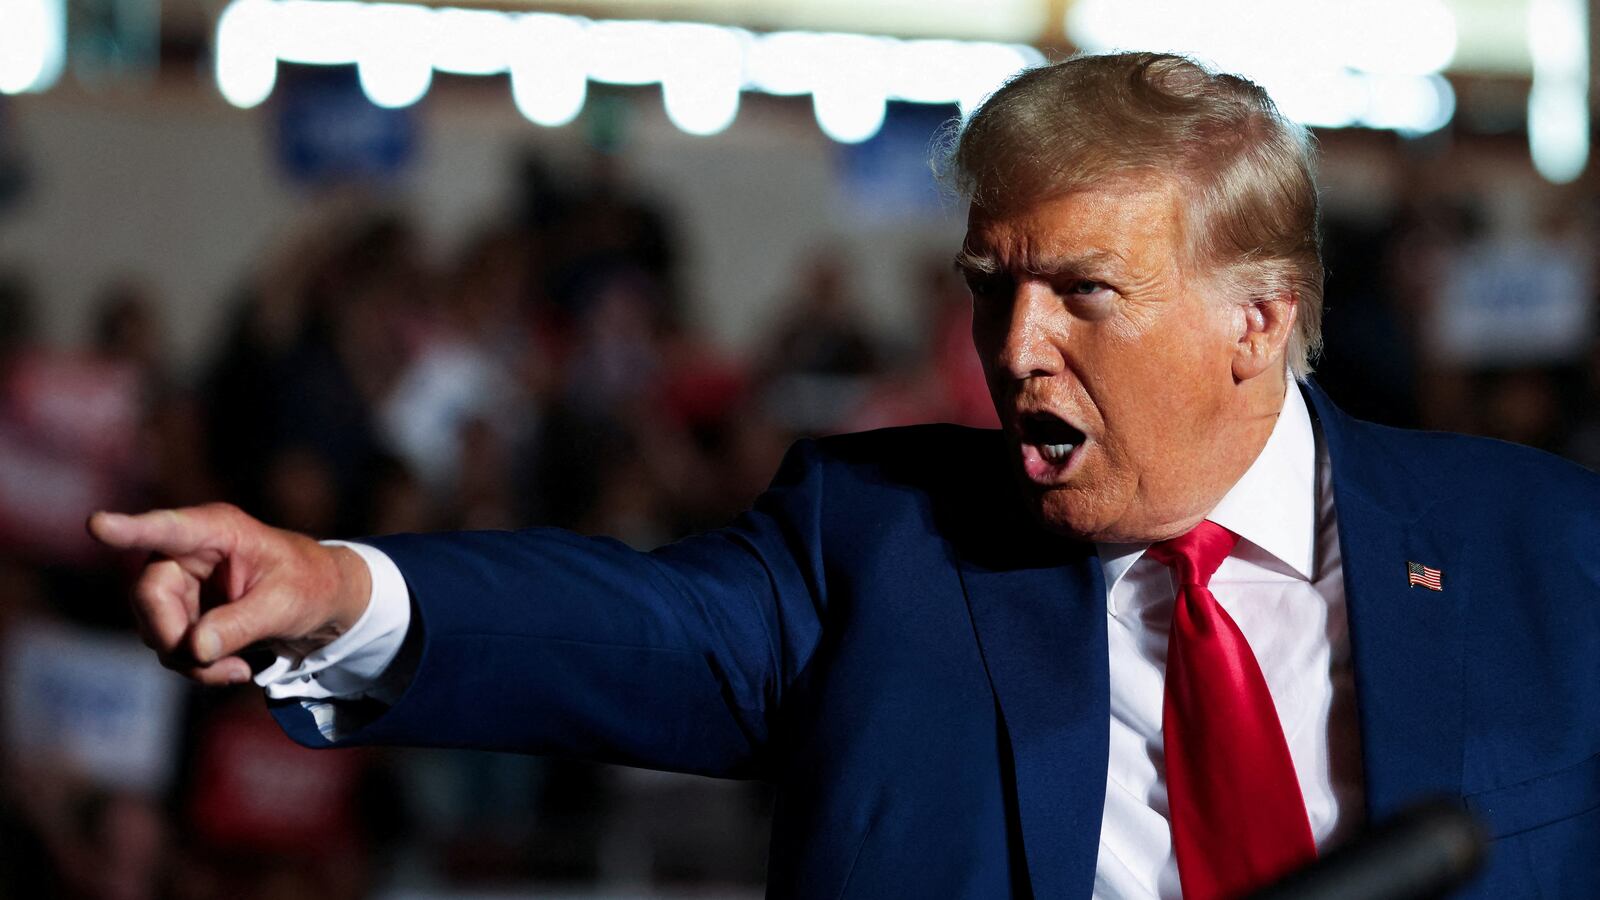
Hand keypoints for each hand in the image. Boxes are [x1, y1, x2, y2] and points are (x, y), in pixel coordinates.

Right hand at [87, 503, 371, 685]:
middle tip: (213, 663)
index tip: (98, 524)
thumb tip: (194, 648)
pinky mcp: (179, 612)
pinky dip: (196, 666)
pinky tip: (232, 668)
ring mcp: (178, 583)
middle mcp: (186, 552)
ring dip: (190, 661)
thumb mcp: (286, 604)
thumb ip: (241, 623)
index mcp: (218, 530)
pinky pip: (169, 647)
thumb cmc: (309, 586)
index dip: (130, 529)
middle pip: (149, 596)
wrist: (320, 602)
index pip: (168, 529)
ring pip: (154, 630)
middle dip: (175, 638)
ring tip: (237, 668)